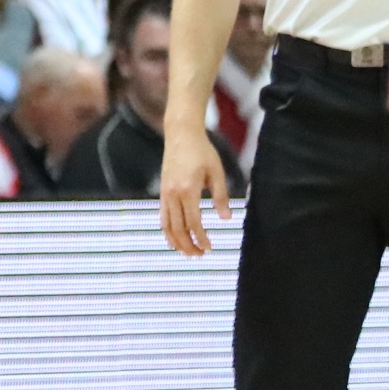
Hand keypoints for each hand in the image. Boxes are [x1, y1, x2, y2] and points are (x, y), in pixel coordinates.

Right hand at [158, 122, 233, 256]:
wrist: (181, 134)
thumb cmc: (202, 151)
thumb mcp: (217, 172)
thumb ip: (221, 196)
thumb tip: (226, 218)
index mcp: (188, 189)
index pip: (193, 222)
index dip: (201, 238)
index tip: (210, 248)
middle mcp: (173, 193)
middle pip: (178, 229)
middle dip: (188, 245)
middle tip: (200, 256)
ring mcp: (165, 193)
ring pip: (167, 225)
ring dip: (177, 242)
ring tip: (188, 253)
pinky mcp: (162, 191)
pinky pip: (163, 216)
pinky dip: (168, 231)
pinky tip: (175, 238)